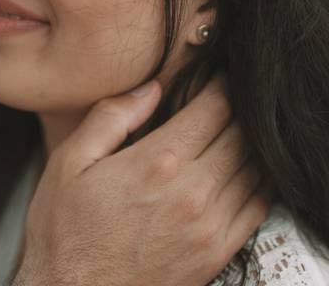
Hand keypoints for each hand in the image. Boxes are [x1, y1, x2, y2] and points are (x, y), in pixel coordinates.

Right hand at [14, 80, 271, 285]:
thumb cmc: (65, 233)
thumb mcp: (69, 164)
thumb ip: (111, 118)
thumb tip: (151, 88)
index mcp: (158, 162)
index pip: (214, 108)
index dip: (223, 84)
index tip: (221, 74)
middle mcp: (193, 191)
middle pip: (242, 134)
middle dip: (242, 109)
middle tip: (236, 96)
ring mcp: (210, 226)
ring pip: (255, 168)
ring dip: (255, 143)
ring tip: (245, 127)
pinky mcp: (217, 253)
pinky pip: (258, 206)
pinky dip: (262, 181)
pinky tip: (252, 169)